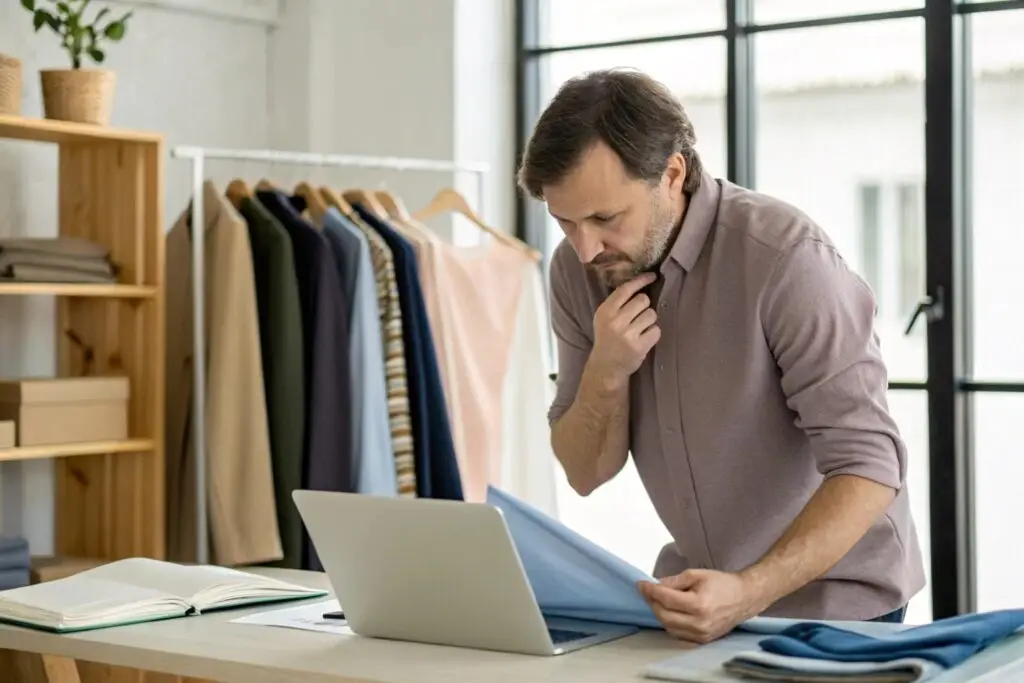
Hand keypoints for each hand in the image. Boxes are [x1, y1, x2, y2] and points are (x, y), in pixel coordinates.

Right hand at [589, 272, 659, 386]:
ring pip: (651, 314)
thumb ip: (617, 303)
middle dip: (644, 306)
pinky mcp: (639, 346)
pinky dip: (652, 333)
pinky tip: (644, 338)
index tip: (652, 276)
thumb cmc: (607, 338)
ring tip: (640, 329)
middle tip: (637, 316)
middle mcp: (615, 321)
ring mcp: (627, 334)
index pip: (625, 289)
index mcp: (605, 311)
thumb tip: (641, 283)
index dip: (641, 280)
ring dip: (649, 320)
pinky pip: (656, 330)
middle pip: (643, 300)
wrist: (606, 366)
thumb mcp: (604, 318)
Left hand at [637, 569, 763, 643]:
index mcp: (699, 604)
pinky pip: (678, 633)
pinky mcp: (702, 640)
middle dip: (652, 602)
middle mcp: (699, 623)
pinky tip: (669, 611)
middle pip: (664, 615)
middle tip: (648, 591)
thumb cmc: (722, 583)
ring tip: (658, 600)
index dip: (650, 591)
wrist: (744, 598)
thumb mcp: (697, 574)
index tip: (641, 584)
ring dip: (659, 613)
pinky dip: (669, 622)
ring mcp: (701, 634)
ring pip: (669, 627)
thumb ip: (674, 581)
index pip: (666, 599)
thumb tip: (655, 585)